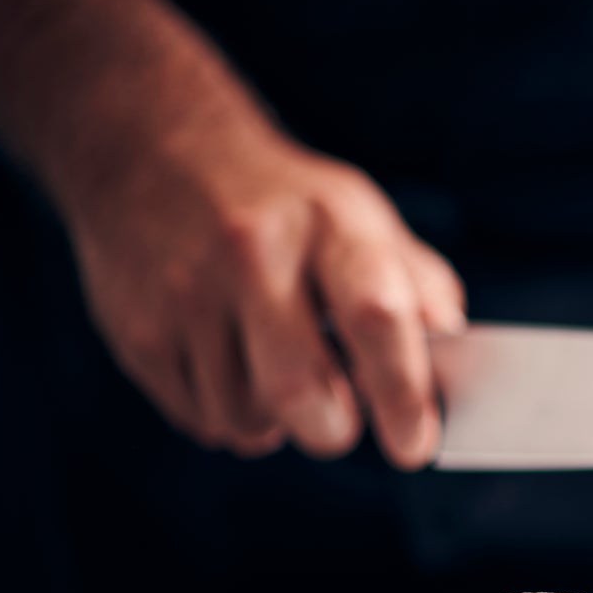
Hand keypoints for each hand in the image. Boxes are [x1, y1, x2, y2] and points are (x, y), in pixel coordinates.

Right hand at [62, 122, 464, 467]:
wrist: (149, 148)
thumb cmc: (282, 202)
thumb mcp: (359, 216)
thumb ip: (419, 285)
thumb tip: (454, 356)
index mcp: (329, 223)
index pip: (378, 318)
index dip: (403, 394)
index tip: (415, 445)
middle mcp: (253, 254)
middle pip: (302, 390)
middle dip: (333, 429)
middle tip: (339, 420)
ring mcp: (187, 292)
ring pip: (248, 418)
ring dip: (276, 422)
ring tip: (276, 374)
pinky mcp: (138, 329)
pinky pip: (201, 417)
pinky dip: (229, 415)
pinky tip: (231, 367)